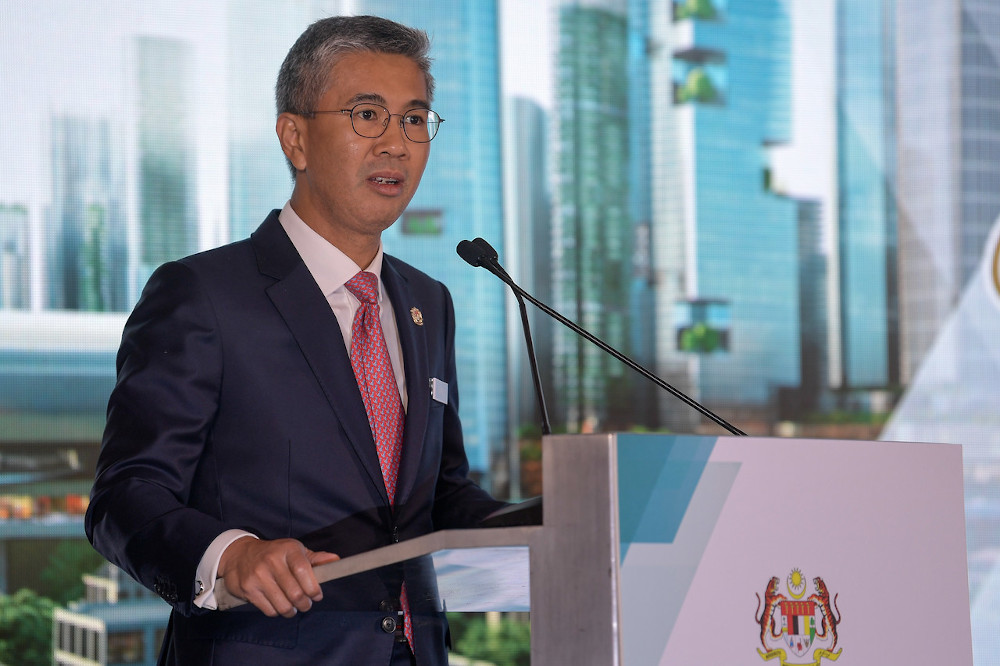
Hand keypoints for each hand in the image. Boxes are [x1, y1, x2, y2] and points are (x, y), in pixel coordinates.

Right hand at [218, 536, 338, 616]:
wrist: (239, 555)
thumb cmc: (274, 554)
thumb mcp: (294, 551)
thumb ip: (315, 558)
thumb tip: (335, 560)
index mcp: (288, 549)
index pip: (304, 571)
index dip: (314, 588)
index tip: (317, 595)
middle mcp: (272, 560)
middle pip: (295, 593)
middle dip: (305, 604)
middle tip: (306, 604)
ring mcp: (258, 575)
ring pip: (283, 605)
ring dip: (291, 611)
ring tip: (293, 607)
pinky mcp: (248, 589)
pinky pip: (269, 610)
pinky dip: (277, 612)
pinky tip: (278, 605)